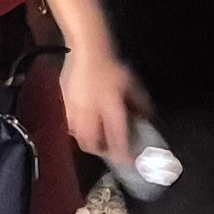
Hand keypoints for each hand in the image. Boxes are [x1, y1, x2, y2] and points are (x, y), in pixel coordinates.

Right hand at [61, 34, 136, 171]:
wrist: (87, 51)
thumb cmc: (110, 66)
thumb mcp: (132, 83)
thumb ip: (141, 103)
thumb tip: (148, 117)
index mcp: (111, 109)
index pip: (118, 139)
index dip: (125, 154)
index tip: (131, 162)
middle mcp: (92, 114)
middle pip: (93, 144)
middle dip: (103, 152)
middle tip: (112, 151)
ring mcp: (75, 111)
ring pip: (79, 137)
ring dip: (89, 143)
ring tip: (97, 140)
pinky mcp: (65, 105)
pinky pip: (70, 126)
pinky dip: (77, 131)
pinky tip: (83, 126)